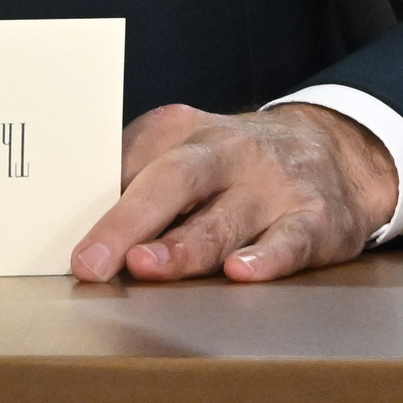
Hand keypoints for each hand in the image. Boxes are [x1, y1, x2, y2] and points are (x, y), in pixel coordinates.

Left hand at [69, 103, 398, 283]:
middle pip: (173, 181)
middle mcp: (228, 151)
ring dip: (182, 248)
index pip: (133, 163)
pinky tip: (239, 272)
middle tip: (92, 262)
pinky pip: (290, 239)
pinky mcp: (317, 218)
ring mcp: (273, 184)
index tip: (67, 246)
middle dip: (128, 222)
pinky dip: (265, 258)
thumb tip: (79, 232)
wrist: (335, 148)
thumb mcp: (187, 149)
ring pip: (224, 219)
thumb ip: (138, 180)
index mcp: (184, 131)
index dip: (97, 206)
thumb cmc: (235, 163)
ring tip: (145, 267)